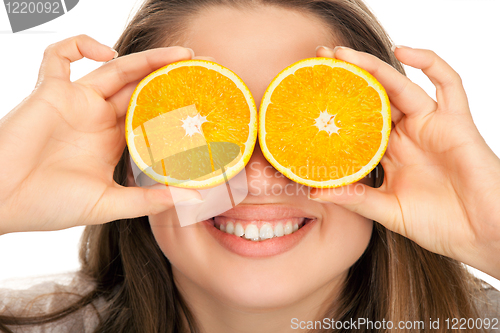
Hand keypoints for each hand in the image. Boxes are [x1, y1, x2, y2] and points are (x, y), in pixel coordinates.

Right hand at [0, 35, 203, 234]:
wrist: (2, 202)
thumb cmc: (49, 206)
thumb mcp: (107, 204)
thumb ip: (148, 201)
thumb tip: (193, 198)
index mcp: (114, 142)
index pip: (152, 115)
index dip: (175, 105)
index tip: (203, 101)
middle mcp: (99, 119)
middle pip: (141, 88)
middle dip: (170, 75)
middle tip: (201, 67)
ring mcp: (76, 103)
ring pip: (116, 69)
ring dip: (147, 58)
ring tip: (179, 54)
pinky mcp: (50, 91)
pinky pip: (61, 57)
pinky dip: (81, 46)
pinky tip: (106, 53)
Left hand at [311, 45, 499, 278]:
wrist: (482, 236)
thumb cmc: (439, 225)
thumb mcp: (388, 211)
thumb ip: (355, 199)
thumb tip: (315, 192)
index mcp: (388, 153)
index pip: (356, 120)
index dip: (335, 105)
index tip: (309, 93)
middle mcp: (407, 134)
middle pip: (373, 96)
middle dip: (348, 75)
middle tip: (321, 58)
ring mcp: (431, 125)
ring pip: (400, 85)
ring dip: (373, 66)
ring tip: (343, 54)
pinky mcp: (456, 122)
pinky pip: (449, 83)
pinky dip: (430, 63)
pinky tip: (404, 52)